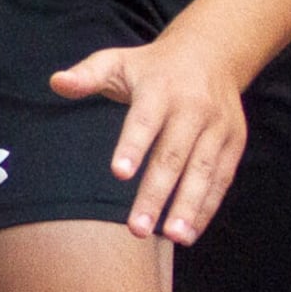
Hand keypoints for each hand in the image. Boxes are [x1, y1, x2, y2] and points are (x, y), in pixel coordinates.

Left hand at [48, 25, 251, 243]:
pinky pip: (221, 178)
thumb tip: (56, 82)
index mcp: (160, 88)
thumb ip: (87, 75)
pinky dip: (207, 207)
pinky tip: (189, 233)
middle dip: (156, 194)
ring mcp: (217, 127)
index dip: (133, 146)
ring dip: (189, 207)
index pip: (145, 120)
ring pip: (203, 171)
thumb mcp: (117, 61)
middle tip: (138, 230)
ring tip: (173, 238)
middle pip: (173, 156)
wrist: (212, 54)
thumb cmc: (151, 67)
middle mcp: (193, 108)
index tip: (118, 174)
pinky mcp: (233, 142)